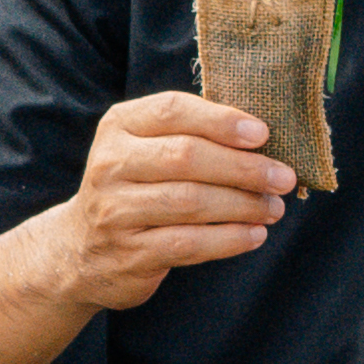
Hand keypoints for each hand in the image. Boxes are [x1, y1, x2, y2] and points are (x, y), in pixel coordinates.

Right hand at [48, 88, 292, 309]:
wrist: (80, 250)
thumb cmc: (134, 188)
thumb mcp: (146, 149)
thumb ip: (191, 134)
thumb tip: (261, 136)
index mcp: (119, 126)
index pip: (172, 110)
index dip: (221, 120)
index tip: (263, 134)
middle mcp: (111, 164)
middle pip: (186, 157)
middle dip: (243, 168)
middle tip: (283, 177)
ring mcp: (115, 211)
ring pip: (190, 202)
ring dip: (242, 205)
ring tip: (274, 208)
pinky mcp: (129, 253)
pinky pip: (188, 244)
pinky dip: (228, 239)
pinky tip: (254, 235)